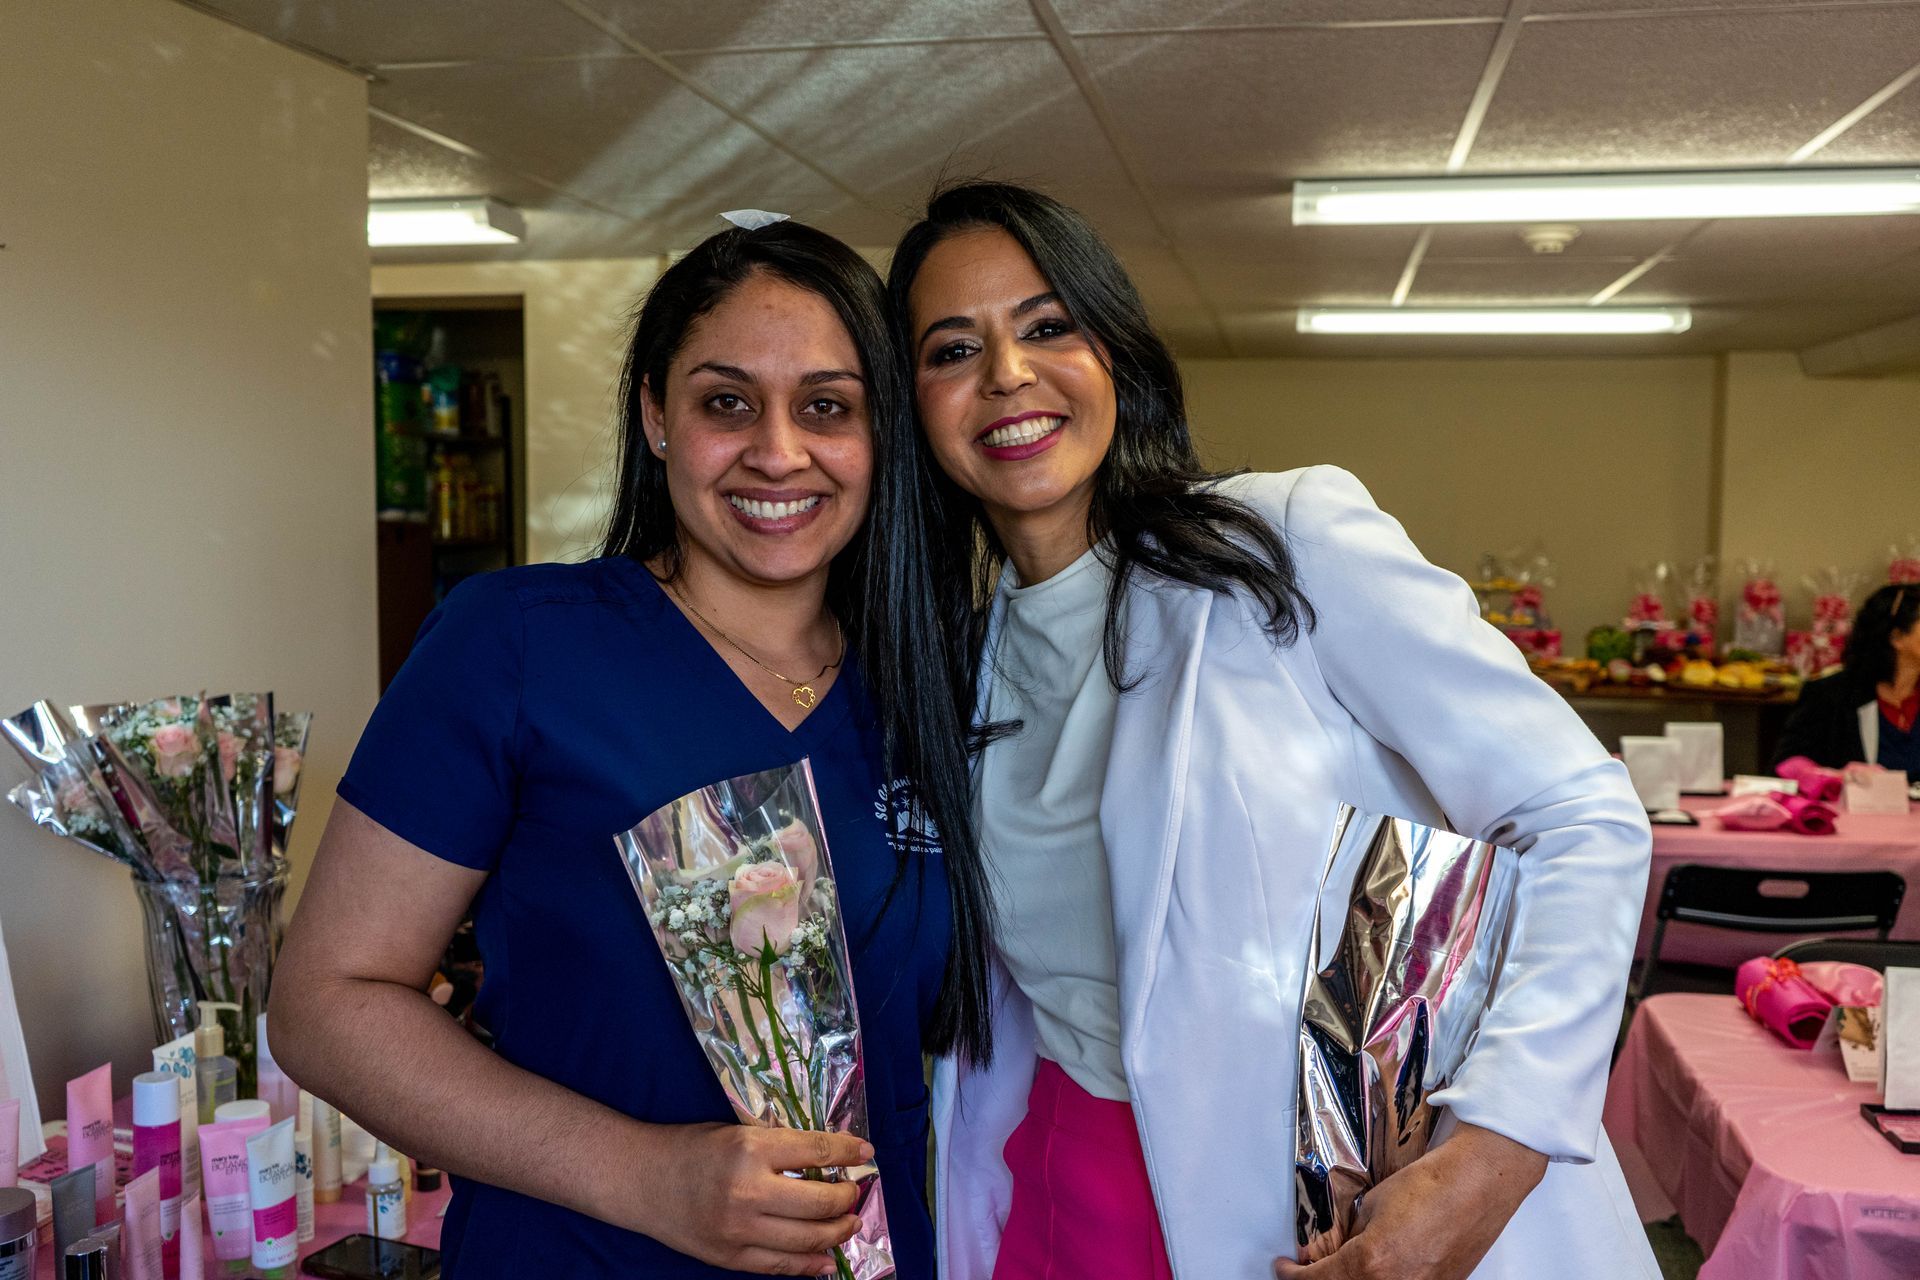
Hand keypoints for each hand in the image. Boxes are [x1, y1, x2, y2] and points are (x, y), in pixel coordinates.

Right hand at [622, 1122, 871, 1275]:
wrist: (642, 1180)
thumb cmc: (691, 1148)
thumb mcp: (737, 1132)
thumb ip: (779, 1147)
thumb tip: (830, 1160)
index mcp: (750, 1149)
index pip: (816, 1151)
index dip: (848, 1152)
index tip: (866, 1153)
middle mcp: (748, 1191)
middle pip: (820, 1201)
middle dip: (847, 1197)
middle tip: (855, 1192)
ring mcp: (739, 1230)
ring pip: (807, 1238)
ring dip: (837, 1231)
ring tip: (849, 1223)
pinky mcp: (729, 1257)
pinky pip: (780, 1266)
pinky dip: (810, 1265)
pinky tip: (827, 1259)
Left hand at [1274, 1123, 1546, 1279]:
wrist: (1478, 1184)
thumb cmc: (1432, 1186)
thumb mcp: (1372, 1206)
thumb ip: (1351, 1236)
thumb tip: (1335, 1251)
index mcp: (1371, 1263)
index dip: (1294, 1276)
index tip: (1286, 1268)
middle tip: (1308, 1268)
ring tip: (1341, 1265)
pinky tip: (1377, 1268)